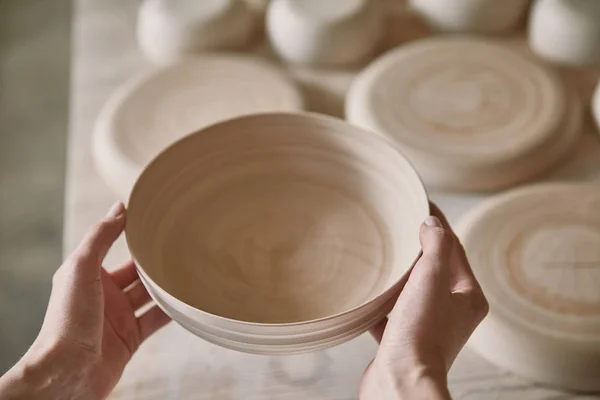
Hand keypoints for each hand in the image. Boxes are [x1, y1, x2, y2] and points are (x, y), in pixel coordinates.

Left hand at [0, 203, 170, 399]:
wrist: (68, 373)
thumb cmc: (66, 321)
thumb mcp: (80, 269)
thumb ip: (100, 237)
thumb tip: (119, 208)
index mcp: (88, 274)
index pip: (114, 245)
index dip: (133, 232)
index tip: (156, 217)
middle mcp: (105, 293)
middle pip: (137, 269)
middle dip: (156, 258)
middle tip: (181, 243)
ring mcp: (119, 316)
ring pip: (150, 293)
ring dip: (167, 284)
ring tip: (190, 269)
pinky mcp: (132, 337)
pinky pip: (157, 319)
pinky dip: (173, 310)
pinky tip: (187, 301)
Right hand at [360, 204, 488, 399]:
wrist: (399, 381)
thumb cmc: (419, 333)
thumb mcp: (431, 279)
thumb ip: (435, 246)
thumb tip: (433, 223)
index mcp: (467, 296)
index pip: (454, 248)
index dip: (439, 224)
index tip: (422, 203)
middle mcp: (452, 312)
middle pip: (435, 269)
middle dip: (418, 248)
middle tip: (401, 225)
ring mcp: (428, 326)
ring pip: (413, 291)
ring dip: (400, 274)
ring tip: (385, 254)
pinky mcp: (404, 339)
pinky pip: (393, 313)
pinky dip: (383, 301)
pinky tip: (370, 292)